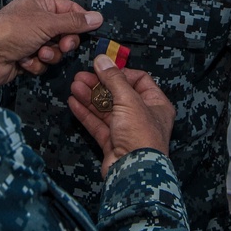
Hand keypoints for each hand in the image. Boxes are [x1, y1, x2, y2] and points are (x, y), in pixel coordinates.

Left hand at [0, 0, 101, 86]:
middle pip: (65, 32)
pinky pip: (43, 62)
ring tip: (37, 53)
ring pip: (55, 50)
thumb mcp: (48, 22)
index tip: (90, 31)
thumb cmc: (13, 30)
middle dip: (63, 42)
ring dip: (49, 54)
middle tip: (61, 45)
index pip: (70, 9)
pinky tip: (24, 60)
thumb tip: (97, 17)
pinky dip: (36, 63)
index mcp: (40, 3)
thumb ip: (74, 22)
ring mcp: (31, 39)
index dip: (80, 21)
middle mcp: (36, 19)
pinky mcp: (26, 57)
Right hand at [68, 55, 175, 178]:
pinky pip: (98, 124)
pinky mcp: (112, 143)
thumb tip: (102, 59)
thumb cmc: (141, 136)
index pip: (139, 80)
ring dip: (90, 97)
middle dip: (99, 85)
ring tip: (74, 86)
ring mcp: (127, 130)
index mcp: (156, 104)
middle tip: (81, 76)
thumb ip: (113, 78)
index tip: (103, 68)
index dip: (121, 73)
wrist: (134, 171)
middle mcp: (143, 116)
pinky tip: (74, 102)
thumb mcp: (128, 100)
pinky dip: (86, 113)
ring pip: (106, 109)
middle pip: (118, 94)